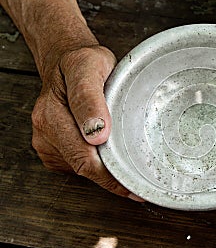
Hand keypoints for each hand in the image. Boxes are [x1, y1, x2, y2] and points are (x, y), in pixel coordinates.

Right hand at [31, 45, 143, 201]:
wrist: (67, 61)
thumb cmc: (82, 62)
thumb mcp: (90, 67)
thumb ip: (90, 98)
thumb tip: (96, 134)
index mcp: (53, 115)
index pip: (83, 159)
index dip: (109, 178)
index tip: (132, 187)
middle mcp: (46, 131)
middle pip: (82, 168)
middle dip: (111, 177)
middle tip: (137, 181)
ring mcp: (48, 141)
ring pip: (80, 168)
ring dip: (104, 169)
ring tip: (127, 162)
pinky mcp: (53, 146)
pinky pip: (76, 162)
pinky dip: (96, 161)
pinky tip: (110, 152)